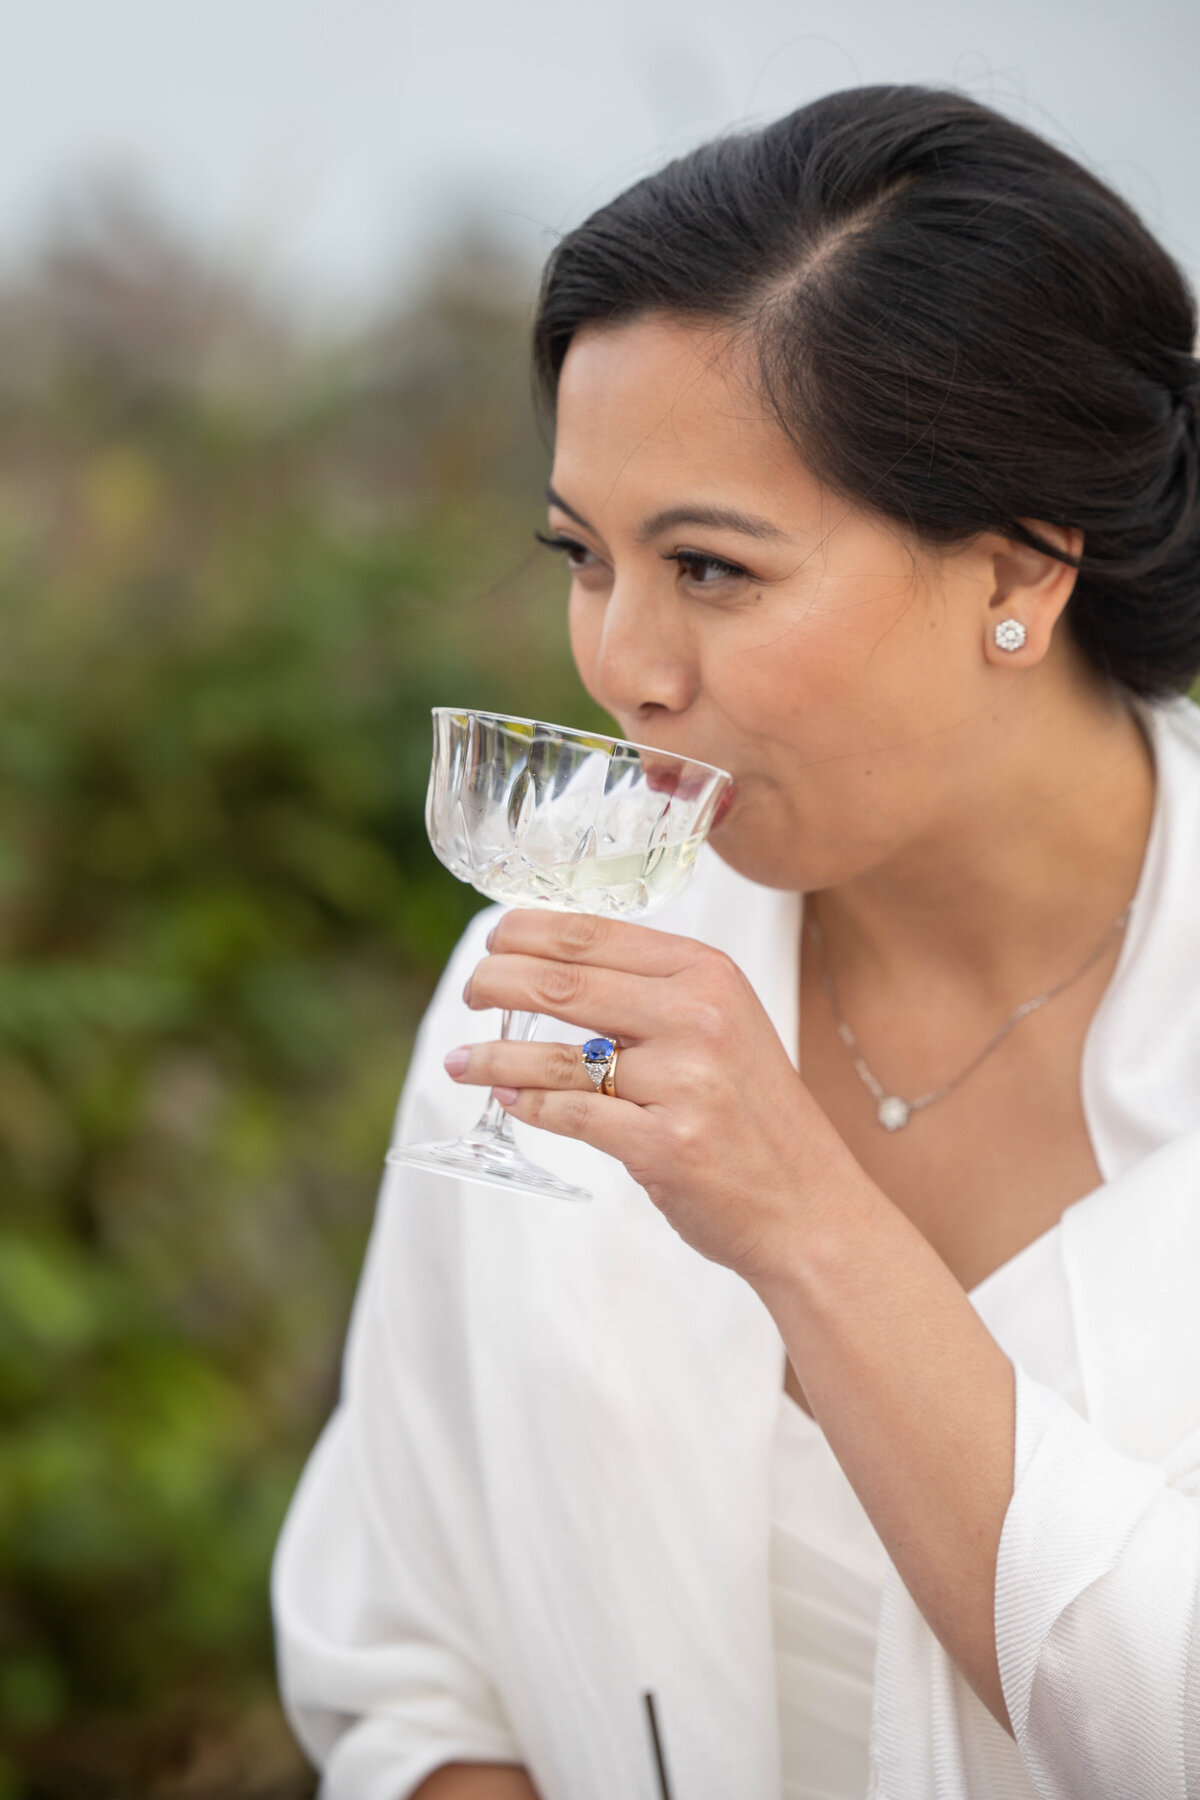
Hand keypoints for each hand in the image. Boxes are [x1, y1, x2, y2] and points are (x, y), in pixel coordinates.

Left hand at [447, 909, 857, 1285]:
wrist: (810, 1206)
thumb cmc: (754, 1115)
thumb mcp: (723, 1025)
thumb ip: (652, 994)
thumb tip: (550, 967)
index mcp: (707, 973)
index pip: (593, 934)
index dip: (527, 932)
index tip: (493, 941)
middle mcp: (698, 1017)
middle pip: (564, 982)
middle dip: (497, 983)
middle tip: (471, 992)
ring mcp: (683, 1082)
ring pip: (556, 1056)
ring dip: (494, 1056)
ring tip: (462, 1060)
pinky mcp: (665, 1145)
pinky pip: (570, 1115)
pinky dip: (527, 1105)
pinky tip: (507, 1100)